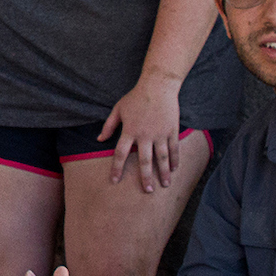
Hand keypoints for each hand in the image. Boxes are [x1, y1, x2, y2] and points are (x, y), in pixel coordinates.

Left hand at [99, 75, 184, 193]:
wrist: (158, 85)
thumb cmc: (136, 97)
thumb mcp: (118, 109)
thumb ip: (109, 126)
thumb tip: (99, 139)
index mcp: (129, 130)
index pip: (121, 154)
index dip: (117, 168)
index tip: (114, 181)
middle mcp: (145, 135)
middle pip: (144, 160)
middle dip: (145, 177)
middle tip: (148, 190)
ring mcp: (160, 133)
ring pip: (162, 157)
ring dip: (163, 172)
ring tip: (165, 185)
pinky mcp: (171, 130)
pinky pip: (174, 148)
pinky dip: (175, 159)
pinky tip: (175, 169)